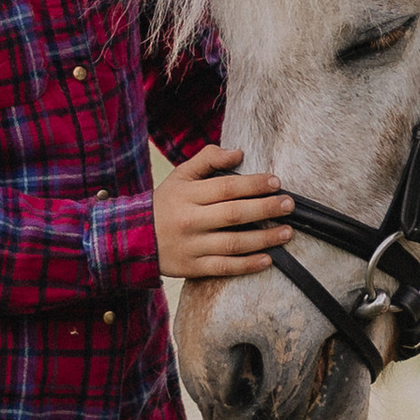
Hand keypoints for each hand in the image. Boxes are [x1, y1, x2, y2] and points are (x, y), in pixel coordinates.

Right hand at [156, 146, 293, 278]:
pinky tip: (268, 259)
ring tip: (287, 232)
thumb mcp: (180, 176)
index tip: (276, 182)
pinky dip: (247, 265)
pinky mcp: (192, 267)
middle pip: (234, 214)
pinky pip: (224, 267)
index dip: (254, 184)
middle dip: (266, 208)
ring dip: (264, 238)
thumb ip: (207, 159)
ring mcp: (191, 246)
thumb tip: (238, 152)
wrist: (131, 239)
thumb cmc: (165, 204)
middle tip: (289, 204)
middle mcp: (190, 220)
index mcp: (187, 195)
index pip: (227, 187)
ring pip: (233, 243)